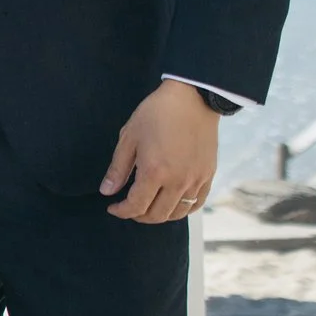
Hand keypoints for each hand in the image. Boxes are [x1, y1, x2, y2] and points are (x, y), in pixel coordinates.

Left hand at [101, 78, 218, 222]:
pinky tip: (171, 203)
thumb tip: (107, 191)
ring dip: (160, 215)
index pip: (136, 206)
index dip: (122, 211)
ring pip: (177, 213)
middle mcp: (177, 182)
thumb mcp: (129, 137)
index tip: (113, 207)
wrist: (192, 99)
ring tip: (148, 206)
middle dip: (138, 216)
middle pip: (157, 215)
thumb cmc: (157, 113)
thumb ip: (118, 168)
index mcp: (155, 172)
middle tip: (128, 207)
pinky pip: (196, 204)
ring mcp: (195, 180)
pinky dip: (182, 210)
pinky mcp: (208, 176)